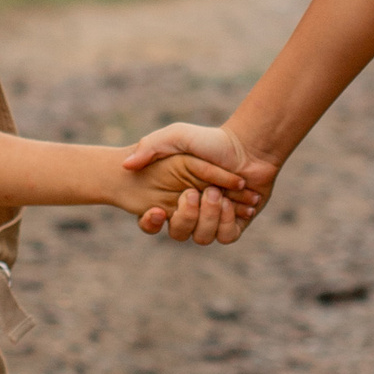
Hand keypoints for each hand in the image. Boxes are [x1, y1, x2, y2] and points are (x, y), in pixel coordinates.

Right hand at [121, 125, 273, 244]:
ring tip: (218, 194)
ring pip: (202, 237)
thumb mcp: (176, 136)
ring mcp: (213, 219)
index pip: (152, 222)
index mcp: (173, 196)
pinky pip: (225, 236)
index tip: (158, 211)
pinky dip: (227, 221)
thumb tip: (125, 166)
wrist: (248, 147)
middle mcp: (191, 211)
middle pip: (178, 232)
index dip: (150, 223)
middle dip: (186, 216)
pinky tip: (232, 203)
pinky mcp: (234, 224)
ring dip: (208, 217)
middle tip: (194, 193)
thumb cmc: (210, 140)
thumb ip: (149, 147)